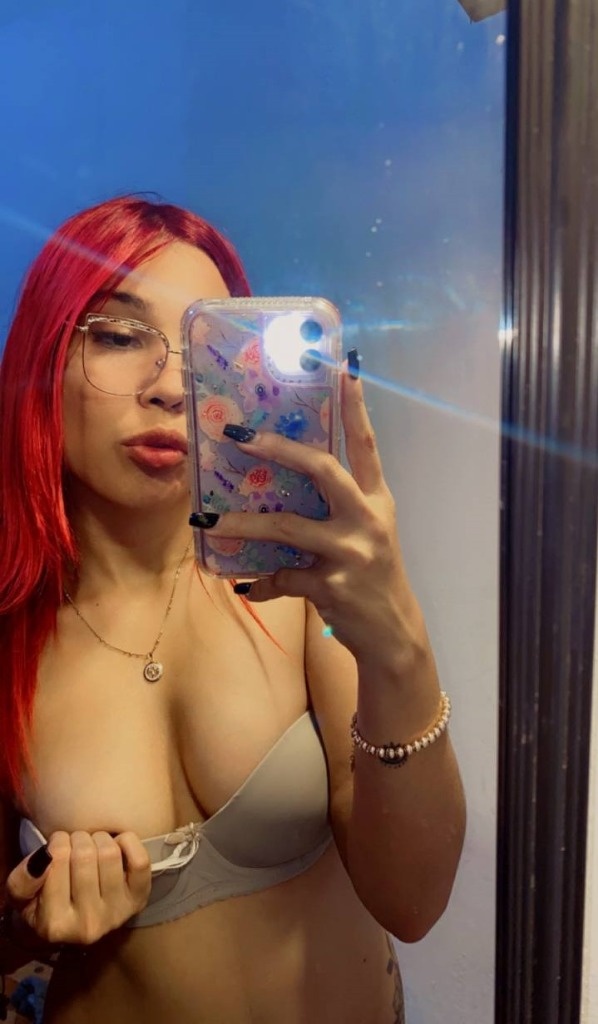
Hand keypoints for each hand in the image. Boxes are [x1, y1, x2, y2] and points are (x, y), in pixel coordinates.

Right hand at [5, 831, 151, 945]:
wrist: (77, 922)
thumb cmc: (45, 903)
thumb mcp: (22, 897)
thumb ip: (22, 880)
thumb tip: (45, 857)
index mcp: (54, 924)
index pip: (57, 859)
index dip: (57, 843)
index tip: (57, 847)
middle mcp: (88, 924)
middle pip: (85, 854)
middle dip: (78, 839)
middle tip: (75, 845)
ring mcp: (116, 913)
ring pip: (110, 854)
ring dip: (100, 839)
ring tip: (92, 846)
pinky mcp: (138, 900)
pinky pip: (140, 861)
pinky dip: (128, 842)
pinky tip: (117, 846)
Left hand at [192, 360, 419, 664]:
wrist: (393, 633)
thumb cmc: (371, 574)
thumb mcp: (364, 532)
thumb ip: (332, 506)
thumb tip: (276, 485)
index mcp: (375, 498)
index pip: (364, 443)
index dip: (354, 404)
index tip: (343, 364)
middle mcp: (367, 518)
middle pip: (322, 470)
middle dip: (278, 449)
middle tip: (237, 435)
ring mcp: (351, 552)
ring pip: (288, 527)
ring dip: (243, 523)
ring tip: (206, 519)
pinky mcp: (332, 586)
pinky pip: (282, 577)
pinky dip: (260, 581)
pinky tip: (244, 586)